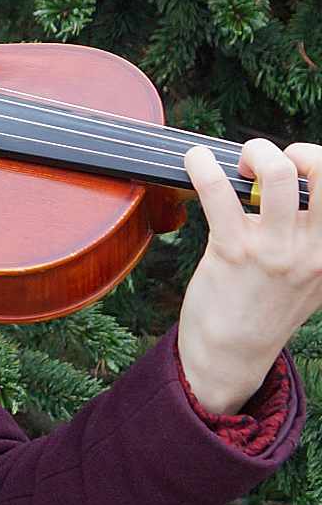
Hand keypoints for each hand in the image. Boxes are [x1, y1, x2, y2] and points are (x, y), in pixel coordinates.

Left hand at [179, 139, 321, 411]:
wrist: (231, 353)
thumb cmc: (263, 308)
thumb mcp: (308, 276)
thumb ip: (312, 239)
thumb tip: (299, 189)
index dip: (320, 163)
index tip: (298, 164)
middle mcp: (313, 248)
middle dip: (296, 151)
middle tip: (267, 161)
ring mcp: (274, 249)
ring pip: (277, 174)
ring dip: (255, 153)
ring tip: (239, 162)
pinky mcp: (233, 251)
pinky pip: (219, 193)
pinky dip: (204, 166)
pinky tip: (195, 160)